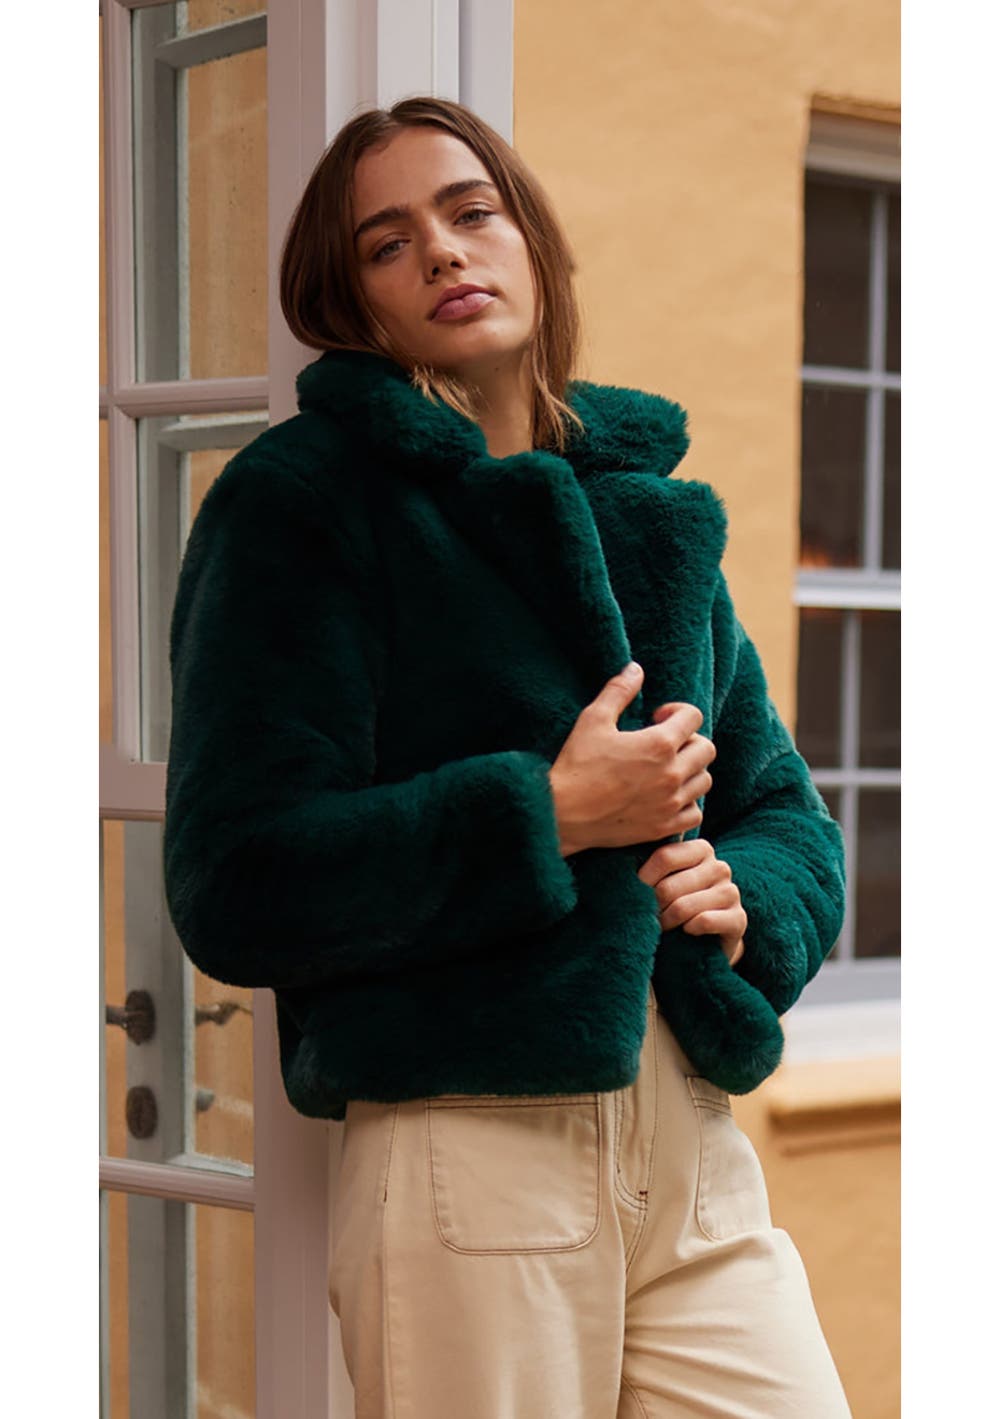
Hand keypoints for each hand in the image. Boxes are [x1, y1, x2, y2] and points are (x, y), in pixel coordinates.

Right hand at [547, 662, 715, 854]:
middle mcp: (672, 774)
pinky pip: (695, 813)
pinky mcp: (664, 827)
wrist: (563, 815)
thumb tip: (635, 668)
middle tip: (664, 743)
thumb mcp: (593, 720)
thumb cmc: (576, 765)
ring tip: (666, 769)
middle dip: (689, 740)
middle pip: (706, 749)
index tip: (657, 718)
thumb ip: (619, 691)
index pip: (694, 717)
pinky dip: (687, 803)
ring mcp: (671, 803)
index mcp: (659, 744)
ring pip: (704, 781)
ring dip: (690, 770)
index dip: (677, 711)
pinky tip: (666, 796)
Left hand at [636, 837, 745, 967]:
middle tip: (648, 918)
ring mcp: (731, 892)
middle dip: (653, 907)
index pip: (664, 856)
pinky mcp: (738, 919)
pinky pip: (703, 921)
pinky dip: (688, 930)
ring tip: (663, 927)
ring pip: (683, 907)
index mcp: (700, 849)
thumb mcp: (663, 882)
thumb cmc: (675, 905)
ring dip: (666, 922)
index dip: (643, 880)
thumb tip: (621, 869)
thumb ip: (650, 868)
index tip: (633, 896)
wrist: (704, 941)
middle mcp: (719, 867)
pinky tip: (687, 932)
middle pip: (669, 886)